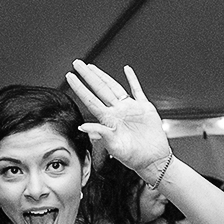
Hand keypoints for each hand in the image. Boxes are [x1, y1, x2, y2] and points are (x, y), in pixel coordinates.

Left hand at [64, 61, 170, 181]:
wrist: (153, 160)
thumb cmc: (134, 158)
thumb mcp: (114, 147)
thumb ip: (100, 134)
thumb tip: (82, 126)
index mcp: (109, 120)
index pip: (90, 100)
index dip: (80, 87)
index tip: (70, 76)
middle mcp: (117, 112)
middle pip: (99, 89)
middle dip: (88, 76)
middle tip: (76, 63)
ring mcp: (130, 109)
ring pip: (114, 87)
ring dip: (103, 76)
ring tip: (92, 67)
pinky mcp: (144, 108)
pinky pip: (137, 90)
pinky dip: (133, 79)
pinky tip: (126, 70)